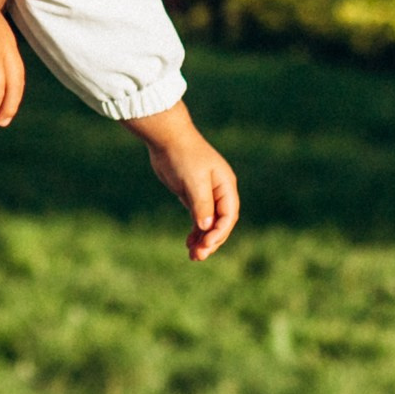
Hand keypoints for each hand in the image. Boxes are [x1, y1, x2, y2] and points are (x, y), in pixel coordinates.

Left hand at [126, 102, 240, 259]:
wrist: (166, 138)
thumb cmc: (183, 155)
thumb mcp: (194, 180)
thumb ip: (201, 204)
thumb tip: (207, 228)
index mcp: (226, 186)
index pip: (229, 216)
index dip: (220, 232)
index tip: (207, 244)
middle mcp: (219, 192)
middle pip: (220, 223)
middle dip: (211, 240)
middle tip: (198, 255)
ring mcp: (206, 194)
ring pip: (209, 223)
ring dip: (202, 240)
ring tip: (193, 256)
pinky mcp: (193, 196)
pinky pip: (198, 219)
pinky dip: (195, 232)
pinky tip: (189, 243)